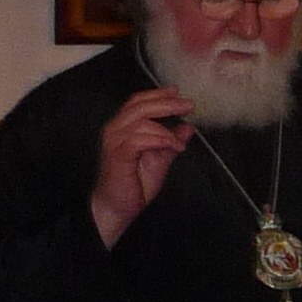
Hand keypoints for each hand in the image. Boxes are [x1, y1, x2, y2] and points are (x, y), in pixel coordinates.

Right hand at [91, 87, 196, 247]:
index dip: (158, 94)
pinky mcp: (117, 153)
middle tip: (187, 106)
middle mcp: (114, 129)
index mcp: (122, 127)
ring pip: (141, 120)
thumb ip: (170, 142)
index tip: (177, 93)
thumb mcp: (159, 160)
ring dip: (165, 129)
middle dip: (166, 103)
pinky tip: (171, 146)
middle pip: (140, 105)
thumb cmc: (132, 186)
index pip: (138, 101)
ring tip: (179, 142)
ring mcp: (113, 140)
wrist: (116, 208)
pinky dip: (159, 140)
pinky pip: (139, 139)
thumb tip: (187, 128)